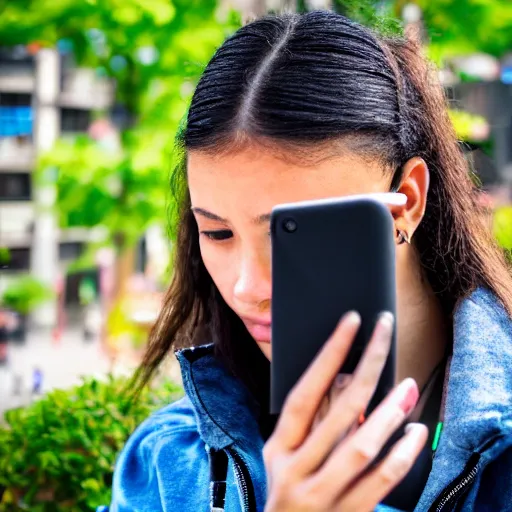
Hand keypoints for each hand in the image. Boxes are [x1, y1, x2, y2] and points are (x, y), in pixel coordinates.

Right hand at [263, 312, 427, 511]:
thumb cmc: (286, 490)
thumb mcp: (285, 455)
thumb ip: (313, 421)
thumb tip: (345, 379)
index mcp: (278, 447)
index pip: (304, 392)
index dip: (328, 354)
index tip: (351, 323)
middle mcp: (296, 470)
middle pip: (338, 411)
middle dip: (366, 366)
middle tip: (386, 334)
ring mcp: (321, 496)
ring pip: (361, 447)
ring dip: (388, 413)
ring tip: (406, 386)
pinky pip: (380, 482)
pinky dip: (402, 454)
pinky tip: (416, 432)